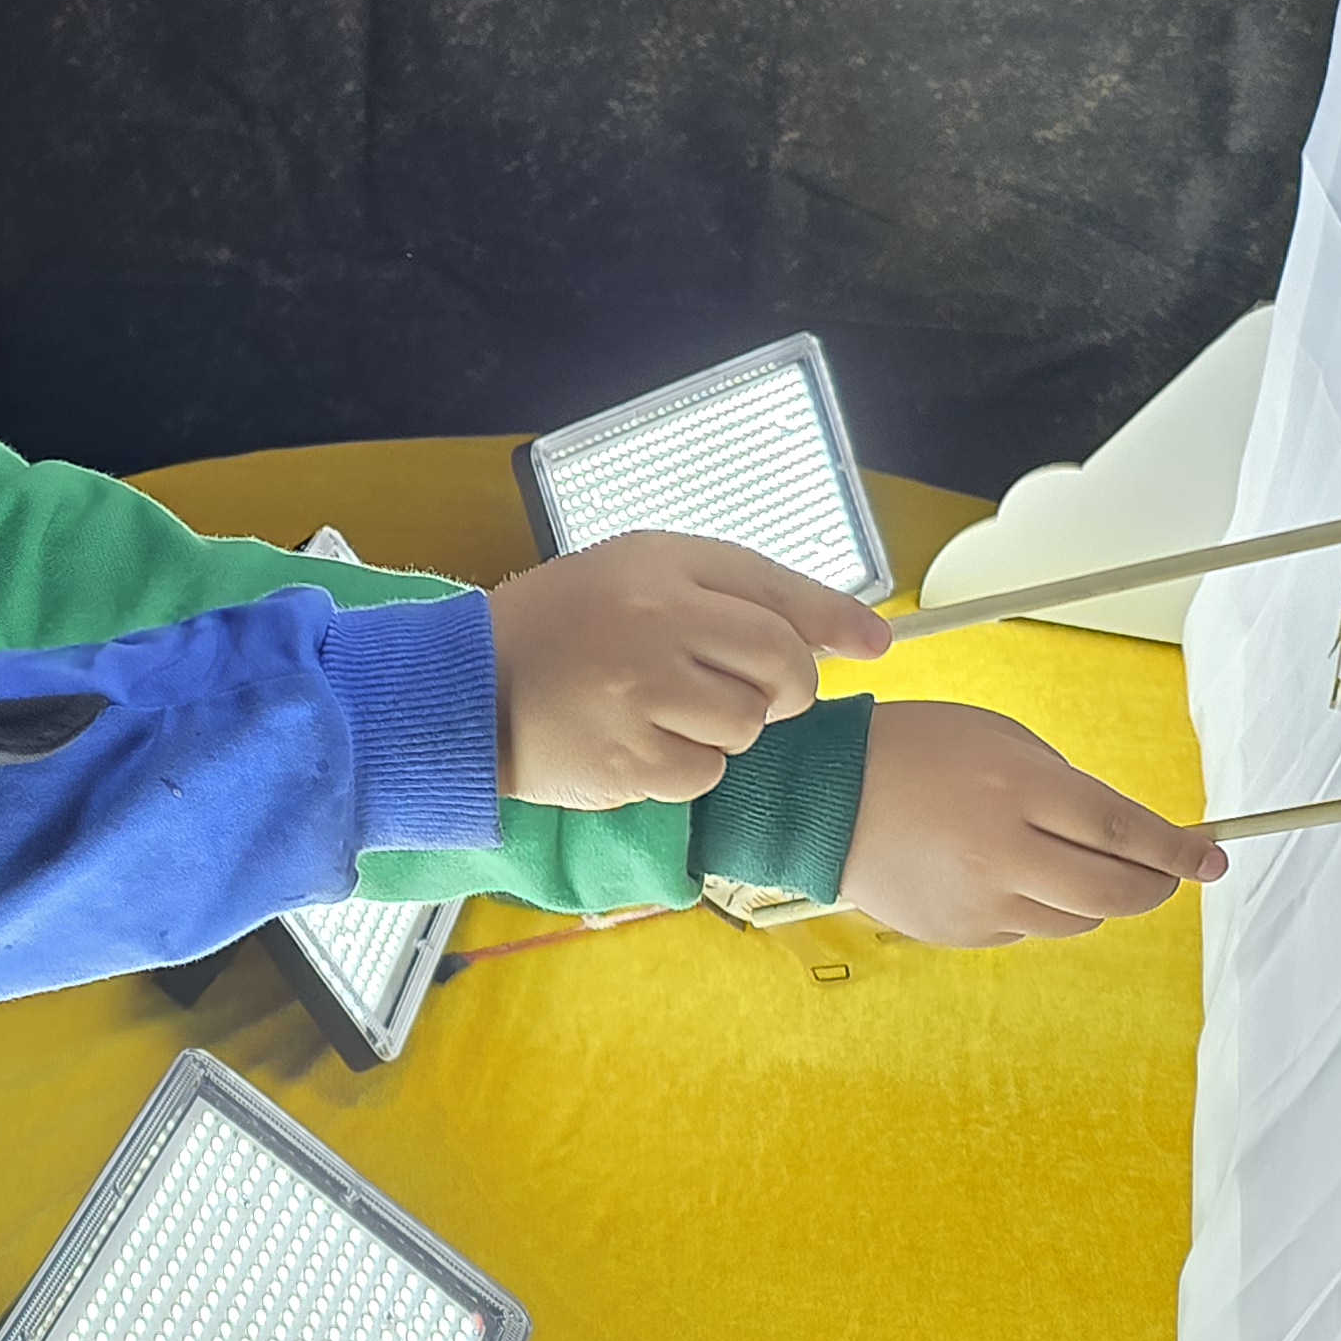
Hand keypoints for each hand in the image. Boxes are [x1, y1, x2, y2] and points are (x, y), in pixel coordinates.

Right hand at [484, 533, 895, 809]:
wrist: (464, 689)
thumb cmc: (561, 626)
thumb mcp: (636, 570)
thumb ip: (736, 590)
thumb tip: (857, 635)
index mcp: (661, 568)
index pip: (777, 596)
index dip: (836, 622)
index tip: (876, 644)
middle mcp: (657, 625)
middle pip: (783, 668)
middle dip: (783, 689)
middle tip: (748, 692)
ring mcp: (643, 696)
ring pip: (747, 725)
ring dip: (726, 728)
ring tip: (666, 710)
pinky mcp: (631, 762)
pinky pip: (706, 773)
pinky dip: (687, 768)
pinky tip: (642, 744)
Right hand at [836, 701, 1223, 944]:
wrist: (819, 799)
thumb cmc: (912, 752)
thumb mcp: (998, 739)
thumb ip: (1063, 785)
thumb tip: (1125, 835)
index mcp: (1016, 789)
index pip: (1124, 831)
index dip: (1179, 851)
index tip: (1215, 859)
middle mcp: (1003, 852)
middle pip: (1115, 893)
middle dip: (1155, 884)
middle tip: (1164, 872)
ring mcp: (981, 901)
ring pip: (1077, 921)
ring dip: (1094, 897)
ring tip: (1062, 860)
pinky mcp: (959, 933)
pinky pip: (1027, 930)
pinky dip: (1037, 907)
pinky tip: (1002, 873)